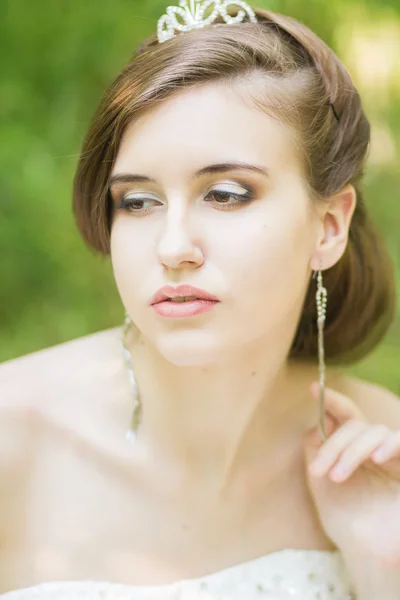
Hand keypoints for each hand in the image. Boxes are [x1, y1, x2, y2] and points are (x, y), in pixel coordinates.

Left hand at [303, 382, 399, 568]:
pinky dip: (389, 444)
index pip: (345, 417)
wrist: (369, 556)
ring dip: (352, 450)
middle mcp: (373, 449)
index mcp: (353, 449)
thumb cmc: (347, 522)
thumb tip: (316, 423)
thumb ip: (317, 451)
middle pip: (355, 424)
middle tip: (320, 470)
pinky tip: (376, 458)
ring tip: (337, 476)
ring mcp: (392, 457)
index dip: (332, 400)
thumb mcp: (321, 483)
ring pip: (375, 431)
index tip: (314, 388)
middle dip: (333, 443)